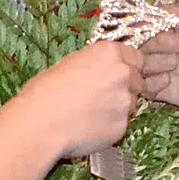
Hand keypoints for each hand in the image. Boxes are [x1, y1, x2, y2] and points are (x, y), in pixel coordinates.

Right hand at [21, 39, 143, 158]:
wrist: (41, 123)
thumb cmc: (45, 91)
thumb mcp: (71, 64)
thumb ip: (96, 66)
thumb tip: (103, 73)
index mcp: (110, 53)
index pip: (136, 58)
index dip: (127, 68)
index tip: (117, 75)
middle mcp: (123, 73)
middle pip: (138, 81)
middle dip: (125, 88)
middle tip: (102, 96)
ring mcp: (125, 101)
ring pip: (131, 104)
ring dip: (118, 108)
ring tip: (92, 113)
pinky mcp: (123, 126)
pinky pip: (122, 124)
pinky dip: (111, 126)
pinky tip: (90, 127)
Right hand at [138, 0, 178, 111]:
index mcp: (176, 23)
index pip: (151, 19)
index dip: (156, 23)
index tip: (175, 28)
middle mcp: (166, 45)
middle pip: (141, 43)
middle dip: (155, 44)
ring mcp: (166, 68)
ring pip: (139, 66)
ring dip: (149, 64)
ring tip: (173, 65)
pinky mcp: (170, 91)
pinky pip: (147, 89)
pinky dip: (149, 85)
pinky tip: (167, 82)